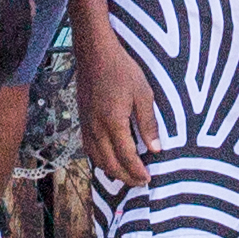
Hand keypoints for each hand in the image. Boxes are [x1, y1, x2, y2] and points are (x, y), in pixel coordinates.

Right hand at [76, 27, 157, 190]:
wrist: (95, 54)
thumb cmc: (122, 70)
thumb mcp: (143, 93)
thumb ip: (148, 123)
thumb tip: (156, 149)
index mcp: (113, 122)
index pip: (126, 156)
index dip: (137, 171)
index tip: (148, 179)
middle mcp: (97, 128)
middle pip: (109, 163)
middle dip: (125, 177)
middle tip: (140, 183)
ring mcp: (87, 125)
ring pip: (96, 158)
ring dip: (111, 171)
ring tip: (126, 176)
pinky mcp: (82, 120)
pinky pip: (88, 148)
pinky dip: (99, 160)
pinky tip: (108, 160)